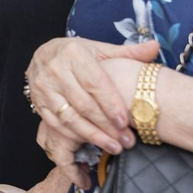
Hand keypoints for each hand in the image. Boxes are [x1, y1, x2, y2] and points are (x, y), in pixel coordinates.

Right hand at [28, 37, 159, 183]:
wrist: (43, 55)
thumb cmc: (77, 54)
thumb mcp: (100, 49)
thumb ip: (127, 52)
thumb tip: (155, 46)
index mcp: (73, 53)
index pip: (95, 83)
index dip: (111, 104)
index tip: (125, 122)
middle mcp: (55, 69)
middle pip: (84, 104)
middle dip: (107, 126)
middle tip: (126, 141)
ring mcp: (44, 88)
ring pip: (70, 118)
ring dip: (93, 136)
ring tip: (114, 147)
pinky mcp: (38, 103)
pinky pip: (57, 124)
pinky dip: (76, 136)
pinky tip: (92, 144)